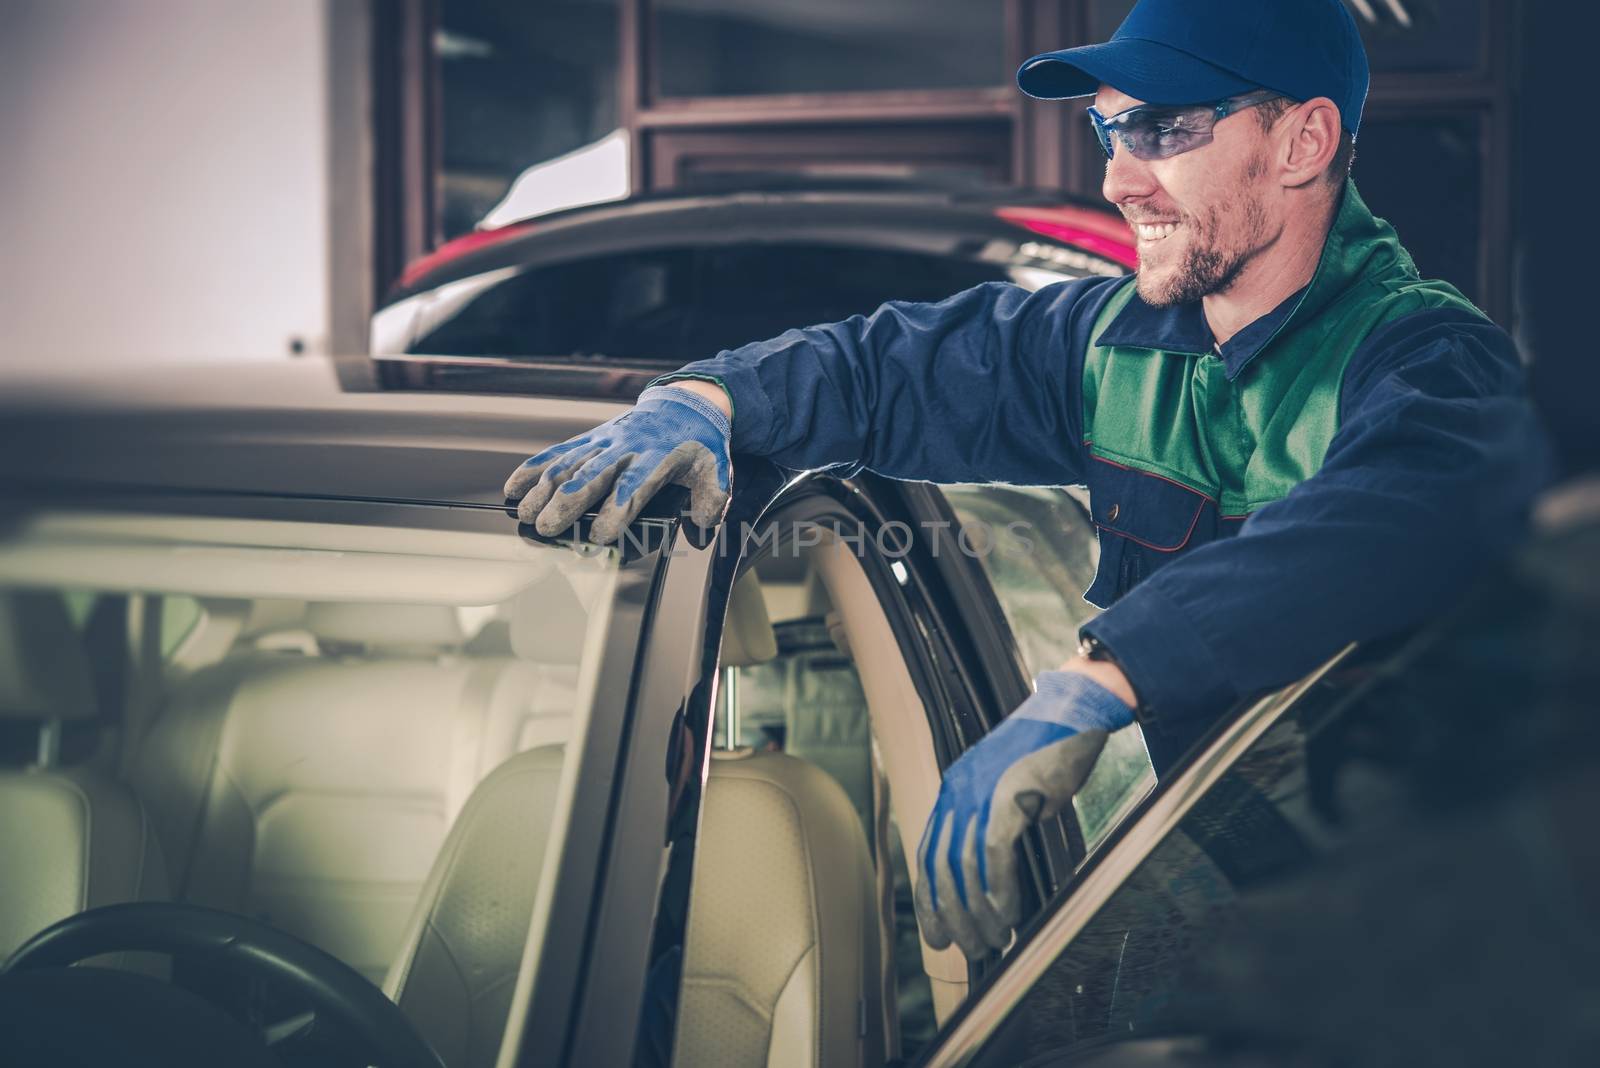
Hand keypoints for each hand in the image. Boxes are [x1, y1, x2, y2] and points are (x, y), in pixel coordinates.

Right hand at [504, 385, 730, 543]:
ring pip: (567, 464)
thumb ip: (713, 498)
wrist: (684, 403)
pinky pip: (557, 452)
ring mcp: (603, 442)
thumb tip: (704, 525)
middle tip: (545, 527)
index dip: (616, 509)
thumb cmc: (699, 442)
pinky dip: (532, 468)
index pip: (634, 486)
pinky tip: (512, 487)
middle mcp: (624, 448)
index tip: (600, 534)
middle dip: (565, 502)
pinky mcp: (589, 439)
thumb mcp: (717, 467)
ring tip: (523, 513)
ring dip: (542, 489)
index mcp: (656, 457)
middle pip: (590, 475)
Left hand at [914, 671, 1133, 959]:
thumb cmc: (1048, 750)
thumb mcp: (1009, 786)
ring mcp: (981, 791)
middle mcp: (959, 790)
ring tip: (993, 940)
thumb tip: (994, 871)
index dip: (930, 899)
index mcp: (955, 789)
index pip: (928, 853)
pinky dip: (999, 888)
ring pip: (966, 865)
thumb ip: (995, 820)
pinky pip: (995, 851)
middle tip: (968, 949)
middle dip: (952, 915)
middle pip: (942, 866)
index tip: (937, 935)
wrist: (1073, 711)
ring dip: (977, 911)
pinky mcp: (1010, 794)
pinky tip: (1007, 913)